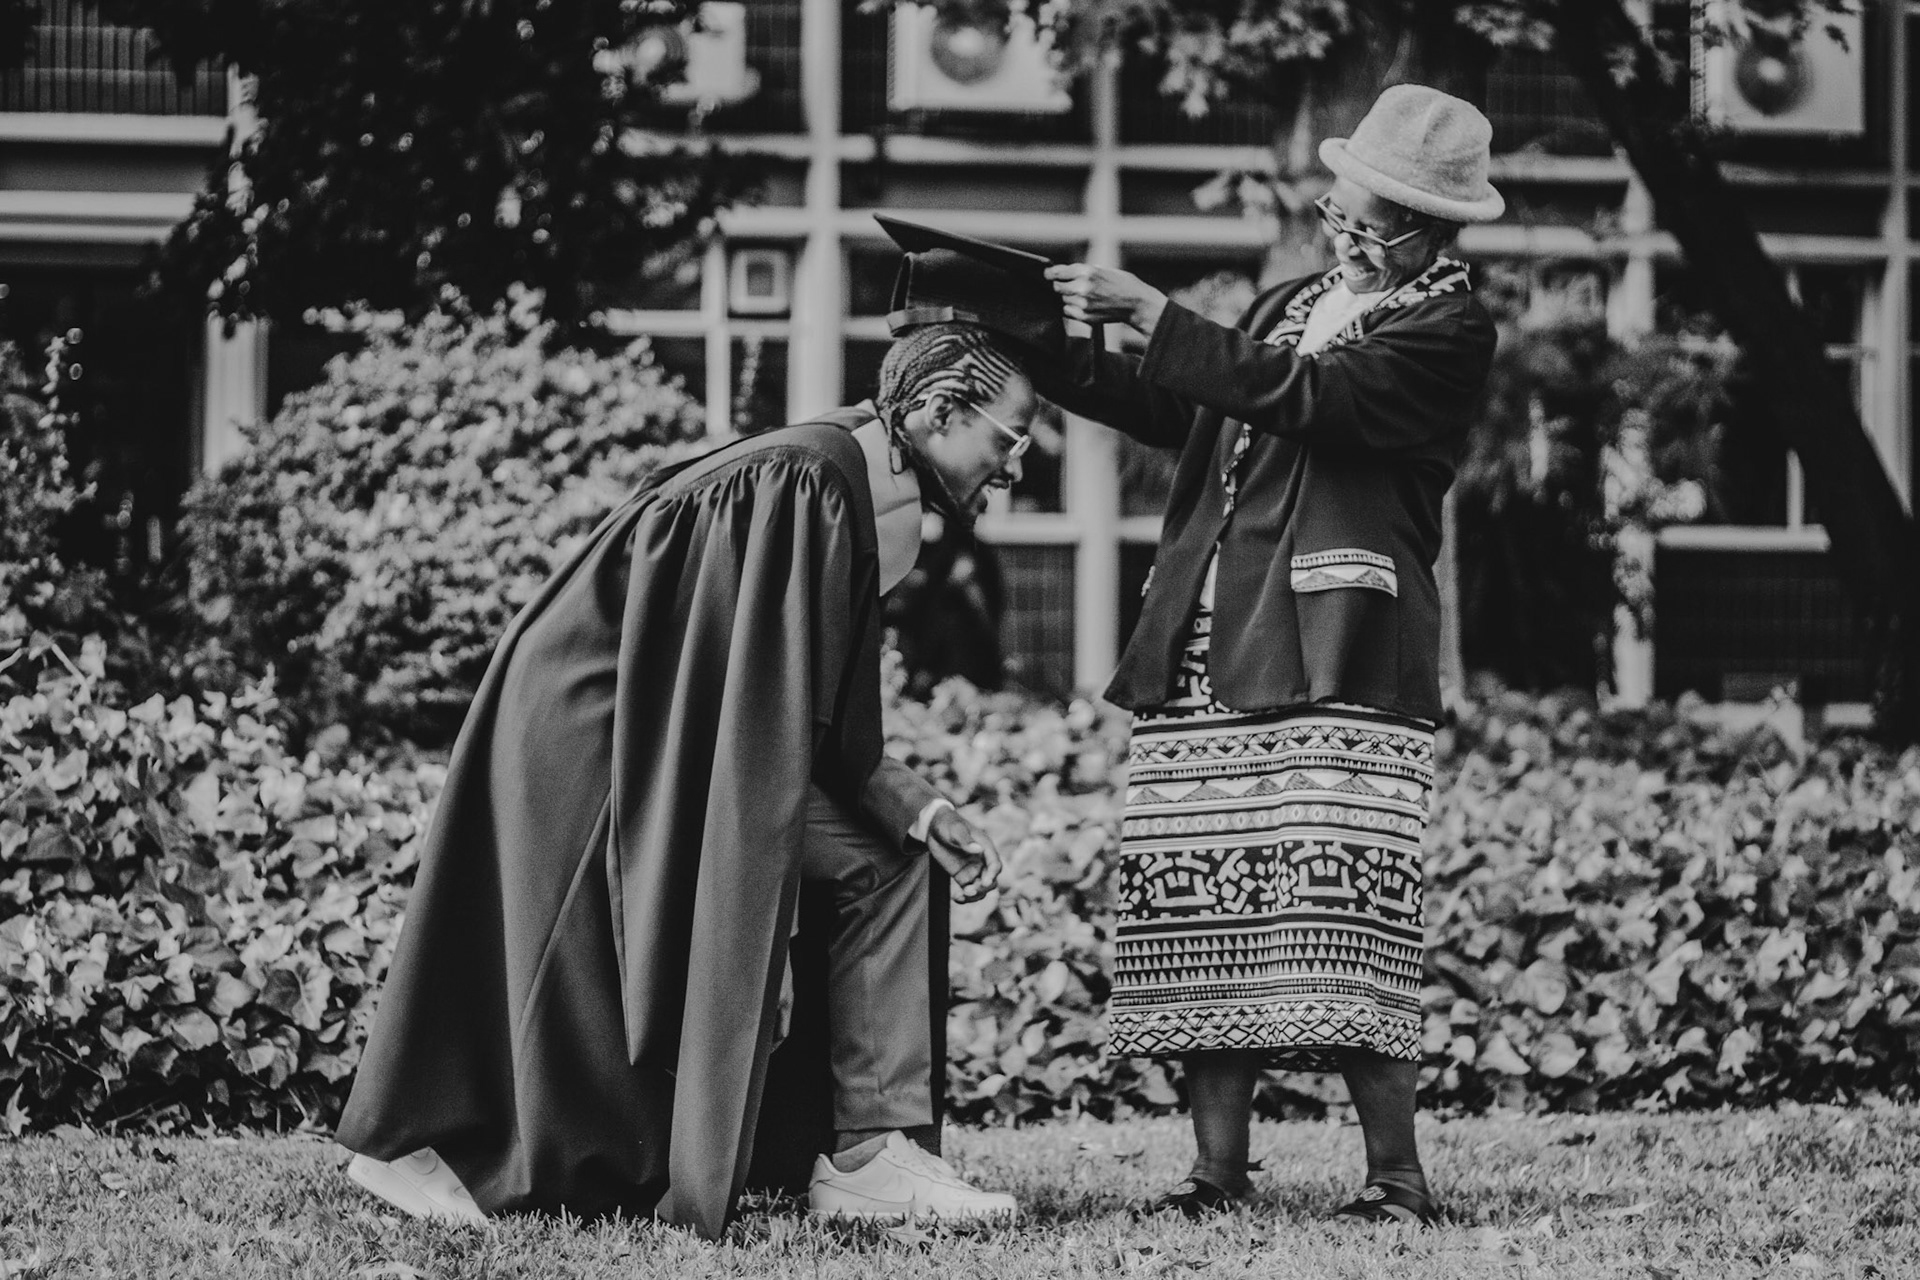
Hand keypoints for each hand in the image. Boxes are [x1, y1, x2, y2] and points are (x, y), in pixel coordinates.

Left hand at [925, 806, 1002, 903]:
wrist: (934, 827)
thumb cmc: (948, 824)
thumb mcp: (955, 829)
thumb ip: (965, 839)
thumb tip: (978, 849)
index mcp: (985, 847)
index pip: (995, 865)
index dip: (992, 875)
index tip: (985, 882)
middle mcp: (982, 860)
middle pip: (991, 880)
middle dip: (983, 887)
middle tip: (969, 890)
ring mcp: (973, 870)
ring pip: (982, 889)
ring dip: (975, 895)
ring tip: (962, 894)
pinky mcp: (963, 877)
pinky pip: (969, 891)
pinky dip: (965, 897)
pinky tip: (956, 897)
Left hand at [1044, 263, 1168, 336]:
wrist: (1136, 303)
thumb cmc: (1122, 284)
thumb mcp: (1103, 270)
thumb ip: (1083, 271)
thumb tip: (1065, 273)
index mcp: (1087, 272)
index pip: (1058, 272)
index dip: (1050, 274)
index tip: (1048, 275)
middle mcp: (1082, 287)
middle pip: (1058, 287)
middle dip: (1060, 285)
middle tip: (1067, 285)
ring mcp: (1083, 303)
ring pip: (1063, 299)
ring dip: (1068, 297)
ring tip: (1083, 295)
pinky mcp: (1085, 316)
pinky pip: (1068, 311)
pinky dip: (1072, 308)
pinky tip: (1084, 304)